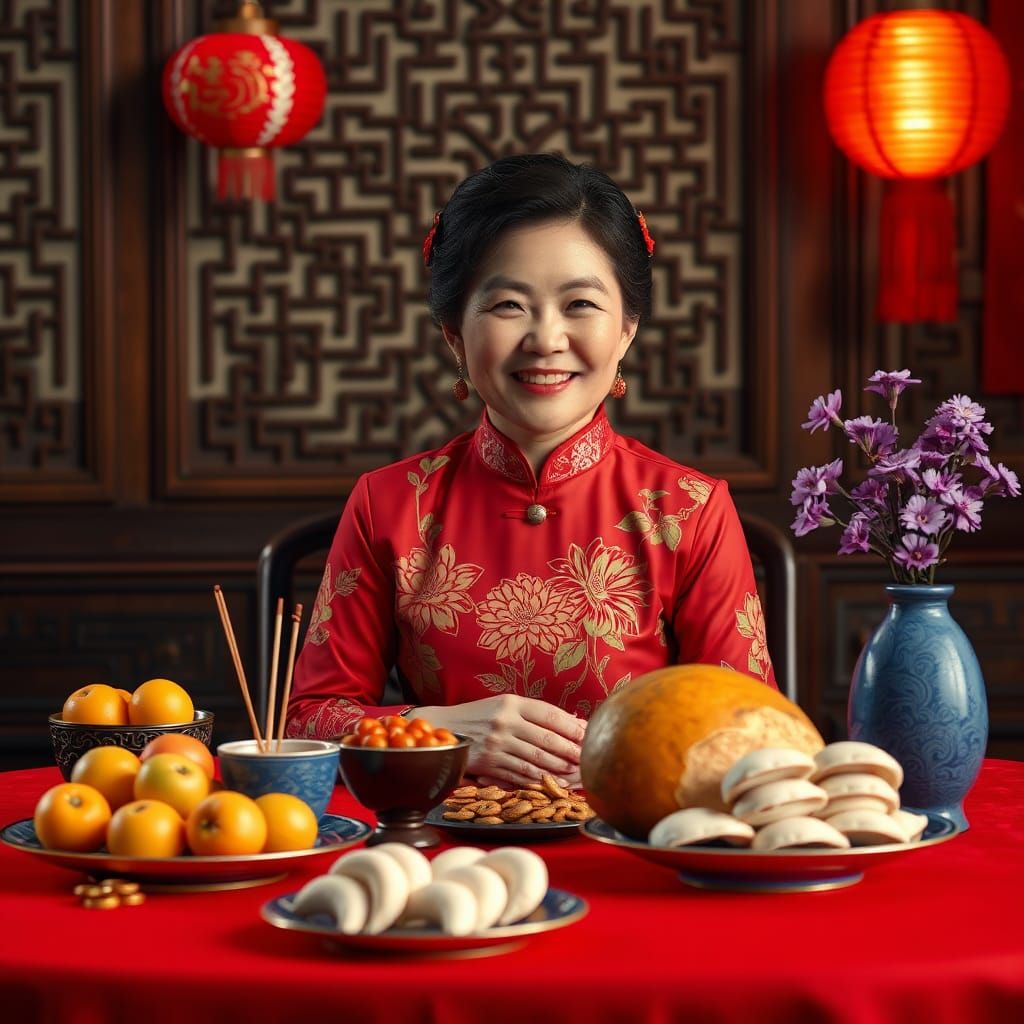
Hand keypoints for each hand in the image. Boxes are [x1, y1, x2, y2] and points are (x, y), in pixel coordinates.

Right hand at [412, 695, 586, 789]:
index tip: (588, 734)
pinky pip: (519, 774)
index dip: (572, 726)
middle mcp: (504, 721)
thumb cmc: (479, 716)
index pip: (549, 714)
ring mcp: (496, 744)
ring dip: (558, 767)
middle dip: (570, 750)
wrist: (442, 729)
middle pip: (546, 738)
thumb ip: (534, 713)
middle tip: (587, 757)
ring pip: (536, 759)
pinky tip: (550, 782)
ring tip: (574, 771)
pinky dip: (537, 779)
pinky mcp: (489, 764)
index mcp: (511, 702)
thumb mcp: (504, 705)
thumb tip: (572, 721)